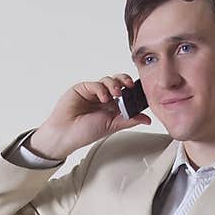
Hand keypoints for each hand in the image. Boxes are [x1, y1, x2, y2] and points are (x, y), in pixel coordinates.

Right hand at [31, 73, 152, 159]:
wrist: (66, 134)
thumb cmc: (86, 132)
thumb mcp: (113, 126)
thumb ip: (130, 120)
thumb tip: (148, 119)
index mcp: (112, 107)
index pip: (126, 93)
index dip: (133, 91)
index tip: (139, 92)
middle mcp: (103, 97)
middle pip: (119, 82)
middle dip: (125, 81)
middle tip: (130, 85)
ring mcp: (93, 92)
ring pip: (108, 80)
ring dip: (114, 85)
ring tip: (115, 95)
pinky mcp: (83, 88)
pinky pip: (96, 83)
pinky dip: (101, 88)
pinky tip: (102, 98)